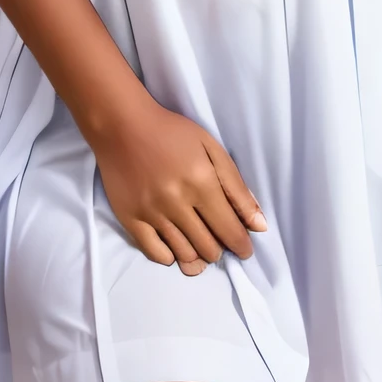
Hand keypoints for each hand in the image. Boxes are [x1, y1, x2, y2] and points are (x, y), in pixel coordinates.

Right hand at [90, 97, 266, 275]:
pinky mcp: (131, 220)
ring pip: (185, 255)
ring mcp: (152, 213)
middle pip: (209, 248)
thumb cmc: (172, 132)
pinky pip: (157, 254)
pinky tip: (177, 246)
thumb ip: (237, 187)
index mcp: (202, 182)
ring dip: (199, 256)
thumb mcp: (211, 148)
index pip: (230, 231)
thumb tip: (259, 225)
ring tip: (202, 245)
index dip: (242, 245)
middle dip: (221, 249)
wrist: (122, 124)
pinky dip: (172, 256)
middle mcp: (177, 202)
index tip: (244, 249)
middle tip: (219, 239)